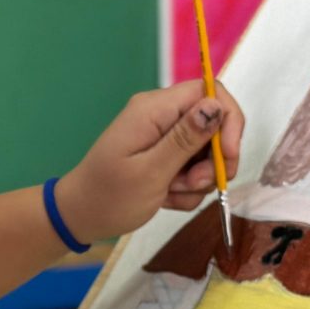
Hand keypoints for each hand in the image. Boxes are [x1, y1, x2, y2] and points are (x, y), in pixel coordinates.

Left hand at [55, 80, 244, 244]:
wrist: (81, 217)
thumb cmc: (109, 196)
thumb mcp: (151, 171)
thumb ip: (185, 138)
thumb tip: (215, 105)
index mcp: (154, 109)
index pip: (209, 91)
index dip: (227, 120)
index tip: (228, 157)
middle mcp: (161, 115)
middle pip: (213, 123)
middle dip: (213, 159)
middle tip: (194, 184)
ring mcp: (162, 135)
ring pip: (206, 151)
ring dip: (198, 179)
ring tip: (171, 194)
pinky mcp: (164, 155)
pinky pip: (192, 167)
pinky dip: (186, 187)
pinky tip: (166, 198)